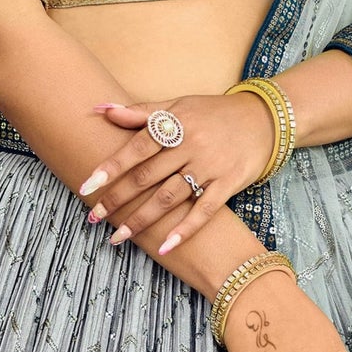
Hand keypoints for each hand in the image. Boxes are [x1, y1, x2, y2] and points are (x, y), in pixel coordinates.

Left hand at [76, 95, 275, 253]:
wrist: (263, 118)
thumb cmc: (213, 113)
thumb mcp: (178, 105)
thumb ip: (140, 111)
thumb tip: (99, 108)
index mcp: (176, 123)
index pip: (136, 148)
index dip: (110, 168)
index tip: (87, 187)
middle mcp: (191, 145)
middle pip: (148, 176)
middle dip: (119, 199)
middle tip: (94, 217)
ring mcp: (210, 166)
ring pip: (170, 197)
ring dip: (142, 219)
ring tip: (118, 236)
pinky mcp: (229, 183)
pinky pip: (205, 210)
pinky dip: (186, 229)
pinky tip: (165, 247)